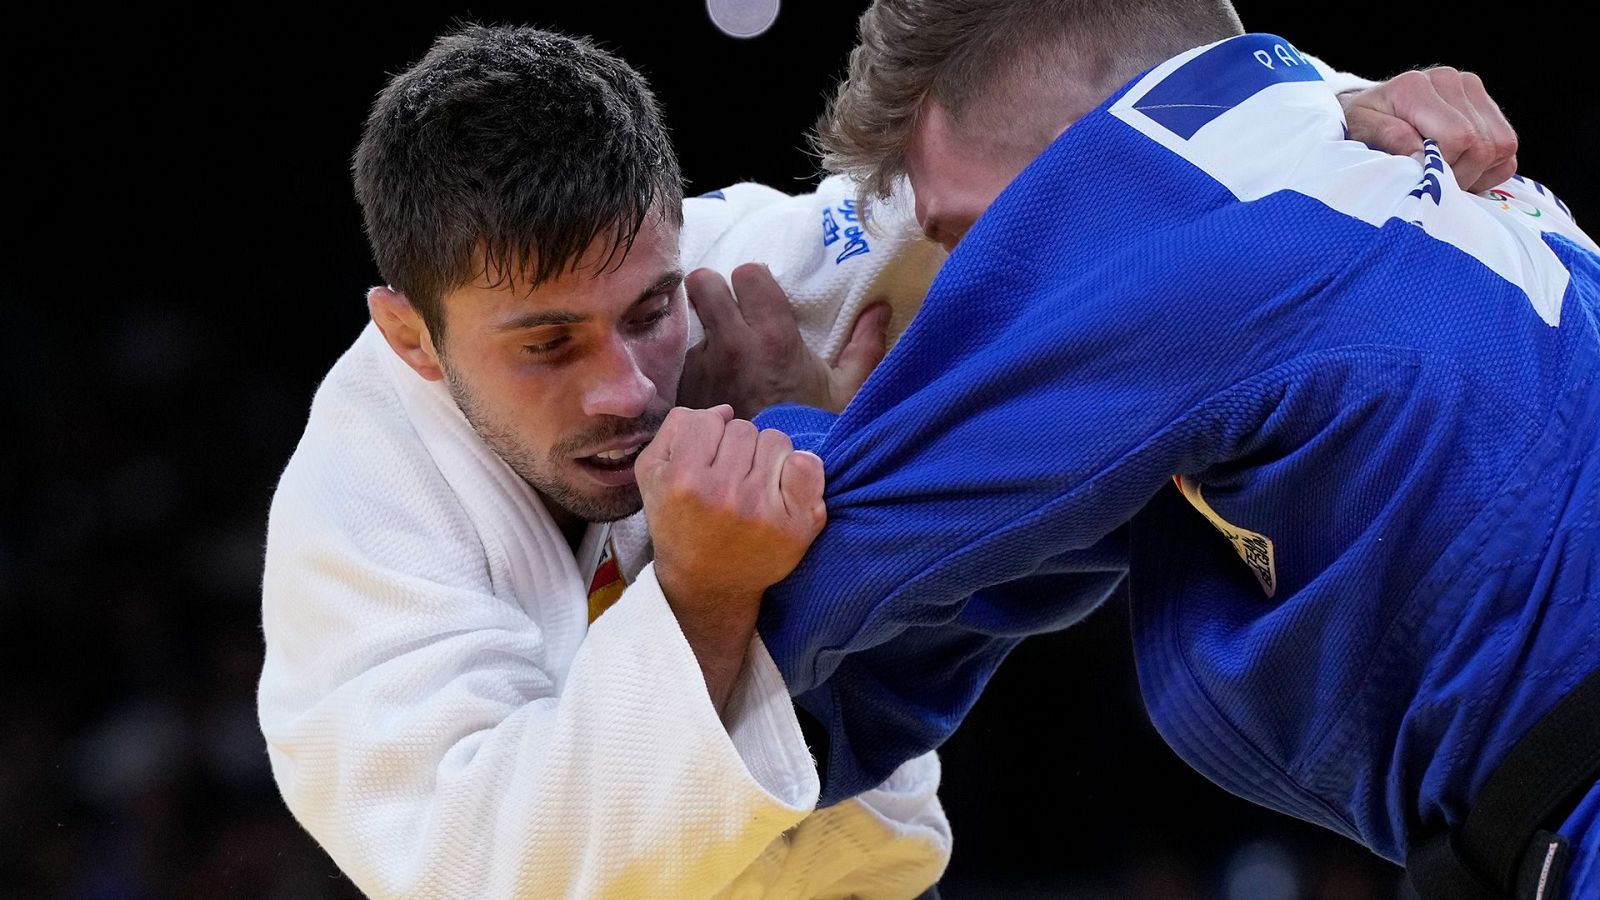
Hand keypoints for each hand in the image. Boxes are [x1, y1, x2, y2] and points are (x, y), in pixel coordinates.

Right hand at [635, 404, 826, 712]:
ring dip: (766, 457)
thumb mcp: (653, 474)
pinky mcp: (797, 525)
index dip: (708, 437)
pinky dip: (799, 468)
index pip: (709, 420)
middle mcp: (723, 493)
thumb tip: (724, 410)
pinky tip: (782, 488)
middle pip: (745, 429)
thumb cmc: (679, 524)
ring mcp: (763, 510)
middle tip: (730, 479)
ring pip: (776, 440)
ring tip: (753, 485)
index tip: (705, 462)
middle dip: (738, 448)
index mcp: (683, 479)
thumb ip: (677, 428)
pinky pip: (809, 464)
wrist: (708, 585)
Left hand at [678, 262, 888, 417]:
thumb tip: (880, 308)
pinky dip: (700, 372)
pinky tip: (719, 390)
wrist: (774, 482)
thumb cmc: (816, 432)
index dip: (753, 282)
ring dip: (709, 340)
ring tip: (729, 365)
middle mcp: (732, 347)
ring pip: (695, 331)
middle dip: (711, 290)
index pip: (747, 274)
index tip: (759, 297)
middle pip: (702, 284)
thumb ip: (864, 345)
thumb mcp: (849, 391)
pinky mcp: (684, 392)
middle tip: (725, 308)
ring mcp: (703, 370)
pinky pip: (686, 366)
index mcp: (773, 338)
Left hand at [1340, 67, 1517, 191]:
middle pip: (1483, 145)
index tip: (1419, 177)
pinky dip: (1487, 169)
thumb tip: (1420, 154)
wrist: (1372, 112)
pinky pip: (1508, 150)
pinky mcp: (1487, 106)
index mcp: (1417, 87)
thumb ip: (1387, 137)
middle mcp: (1452, 80)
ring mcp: (1473, 90)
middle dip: (1459, 175)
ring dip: (1476, 172)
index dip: (1444, 168)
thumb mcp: (1360, 130)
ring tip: (1443, 175)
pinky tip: (1458, 168)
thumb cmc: (1362, 125)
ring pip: (1503, 146)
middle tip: (1431, 182)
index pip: (1458, 137)